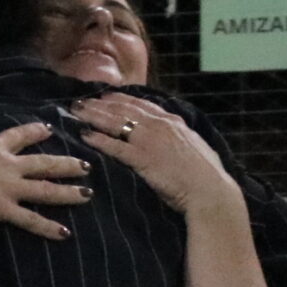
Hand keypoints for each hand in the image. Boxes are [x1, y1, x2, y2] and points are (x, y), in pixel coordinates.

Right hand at [0, 110, 89, 239]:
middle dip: (67, 165)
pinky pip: (30, 220)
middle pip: (43, 164)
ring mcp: (8, 188)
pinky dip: (48, 227)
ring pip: (45, 190)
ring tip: (88, 195)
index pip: (19, 136)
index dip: (35, 132)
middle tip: (86, 166)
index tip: (49, 130)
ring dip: (69, 193)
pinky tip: (65, 233)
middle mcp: (7, 166)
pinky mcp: (2, 209)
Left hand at [71, 93, 237, 217]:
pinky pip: (115, 146)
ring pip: (115, 123)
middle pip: (123, 110)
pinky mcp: (143, 158)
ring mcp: (150, 140)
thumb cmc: (204, 174)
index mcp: (173, 122)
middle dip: (100, 104)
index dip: (120, 99)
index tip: (105, 95)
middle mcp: (160, 125)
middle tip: (81, 101)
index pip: (141, 104)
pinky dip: (98, 139)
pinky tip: (84, 135)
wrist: (211, 190)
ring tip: (76, 112)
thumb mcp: (193, 146)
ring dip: (93, 116)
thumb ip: (178, 137)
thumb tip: (172, 136)